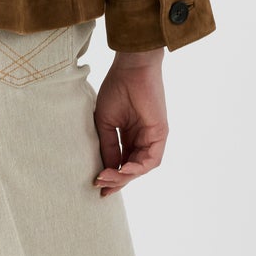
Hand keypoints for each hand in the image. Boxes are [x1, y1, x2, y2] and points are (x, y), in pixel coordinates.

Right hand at [92, 49, 166, 194]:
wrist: (131, 69)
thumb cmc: (116, 89)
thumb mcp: (106, 123)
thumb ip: (108, 146)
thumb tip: (105, 169)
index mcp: (130, 136)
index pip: (122, 163)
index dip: (110, 176)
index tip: (95, 185)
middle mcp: (142, 140)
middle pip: (131, 169)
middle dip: (116, 180)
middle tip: (99, 186)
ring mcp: (152, 138)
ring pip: (141, 168)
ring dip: (124, 177)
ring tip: (106, 177)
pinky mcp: (160, 135)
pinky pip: (151, 160)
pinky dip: (137, 169)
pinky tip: (123, 169)